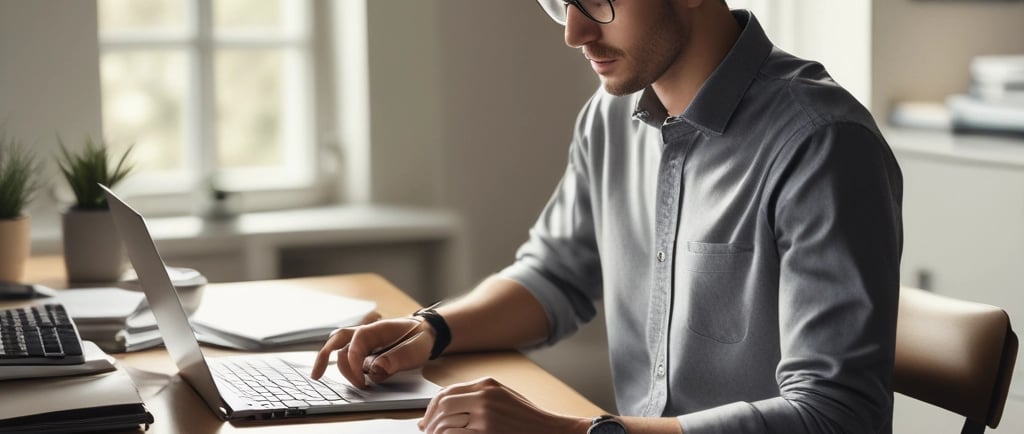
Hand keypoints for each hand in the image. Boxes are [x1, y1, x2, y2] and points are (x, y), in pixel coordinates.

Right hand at [310, 314, 434, 387]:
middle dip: (325, 357)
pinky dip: (343, 365)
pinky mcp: (365, 350)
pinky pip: (348, 355)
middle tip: (318, 377)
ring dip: (336, 363)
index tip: (361, 382)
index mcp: (378, 329)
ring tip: (336, 379)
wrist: (428, 331)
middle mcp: (367, 333)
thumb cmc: (421, 338)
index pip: (356, 342)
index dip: (353, 363)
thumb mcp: (417, 349)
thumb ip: (397, 359)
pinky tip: (345, 376)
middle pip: (338, 340)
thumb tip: (374, 370)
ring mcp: (364, 340)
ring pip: (340, 348)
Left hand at [417, 377, 588, 433]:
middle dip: (430, 421)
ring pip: (446, 423)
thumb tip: (448, 408)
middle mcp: (485, 396)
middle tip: (427, 432)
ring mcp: (485, 416)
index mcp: (487, 385)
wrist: (550, 432)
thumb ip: (479, 397)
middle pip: (443, 405)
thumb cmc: (528, 420)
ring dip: (436, 433)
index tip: (427, 419)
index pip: (448, 391)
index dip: (432, 407)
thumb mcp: (504, 398)